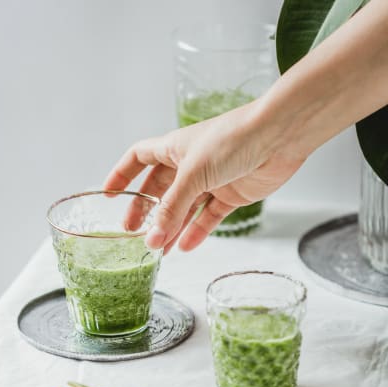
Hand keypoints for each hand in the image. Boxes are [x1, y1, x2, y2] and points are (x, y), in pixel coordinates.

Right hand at [104, 100, 305, 252]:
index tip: (108, 194)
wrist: (279, 136)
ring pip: (184, 208)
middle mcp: (190, 164)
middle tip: (134, 231)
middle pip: (160, 189)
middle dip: (146, 210)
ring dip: (171, 228)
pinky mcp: (232, 194)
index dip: (122, 175)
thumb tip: (152, 238)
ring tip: (158, 249)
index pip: (139, 159)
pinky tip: (184, 246)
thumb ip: (172, 208)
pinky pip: (209, 216)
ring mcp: (211, 180)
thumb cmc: (232, 139)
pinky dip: (197, 231)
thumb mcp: (192, 174)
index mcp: (173, 148)